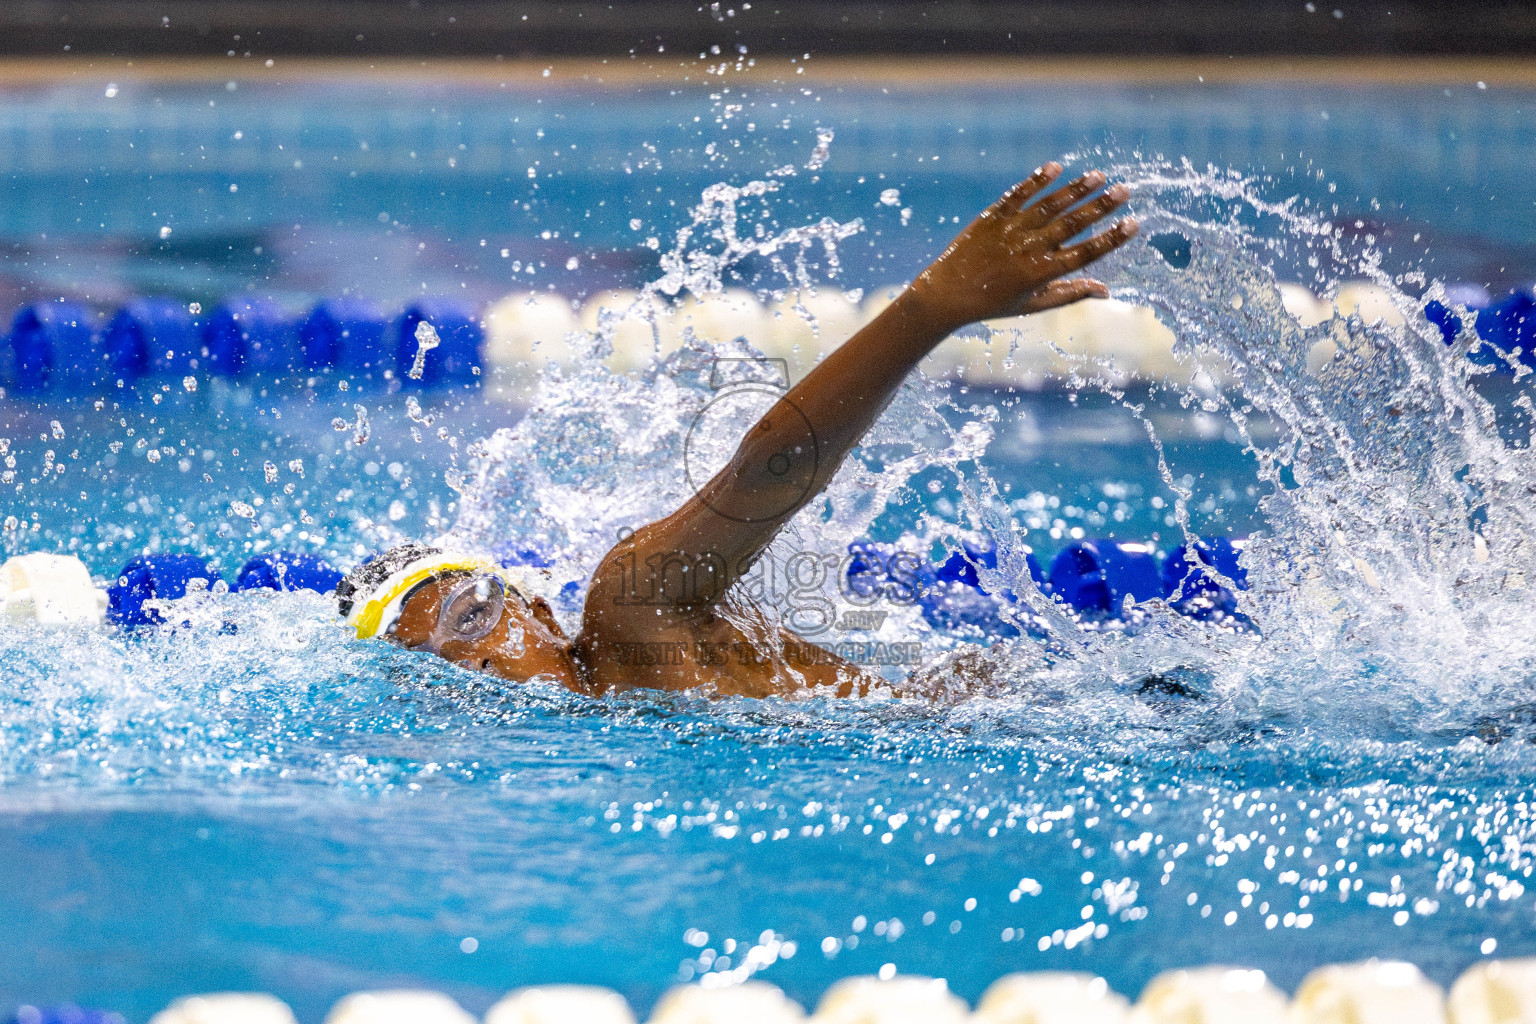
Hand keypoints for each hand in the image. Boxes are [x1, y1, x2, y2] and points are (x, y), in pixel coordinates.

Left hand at [905, 163, 1136, 333]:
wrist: (947, 294)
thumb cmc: (993, 303)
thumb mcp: (1033, 305)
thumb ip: (1070, 293)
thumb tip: (1106, 291)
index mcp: (1042, 273)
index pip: (1085, 254)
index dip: (1111, 239)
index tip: (1133, 224)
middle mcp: (1029, 250)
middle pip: (1072, 224)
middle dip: (1101, 207)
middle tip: (1124, 191)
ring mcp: (1011, 230)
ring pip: (1050, 206)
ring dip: (1076, 189)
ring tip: (1099, 176)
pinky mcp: (993, 217)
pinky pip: (1018, 195)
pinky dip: (1037, 180)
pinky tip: (1056, 166)